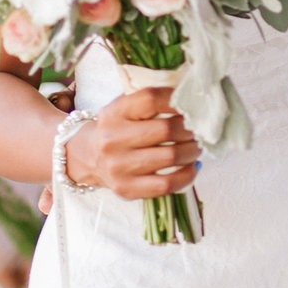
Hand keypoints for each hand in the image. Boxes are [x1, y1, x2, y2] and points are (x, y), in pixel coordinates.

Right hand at [67, 86, 197, 201]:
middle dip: (191, 128)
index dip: (177, 99)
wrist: (88, 156)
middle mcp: (113, 139)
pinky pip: (167, 184)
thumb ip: (151, 100)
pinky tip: (191, 165)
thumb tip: (191, 97)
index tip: (191, 102)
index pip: (151, 99)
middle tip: (199, 128)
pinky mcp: (127, 189)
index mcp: (114, 113)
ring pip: (171, 157)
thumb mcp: (124, 107)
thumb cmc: (117, 127)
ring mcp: (119, 167)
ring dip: (193, 150)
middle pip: (167, 130)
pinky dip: (188, 174)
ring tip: (196, 145)